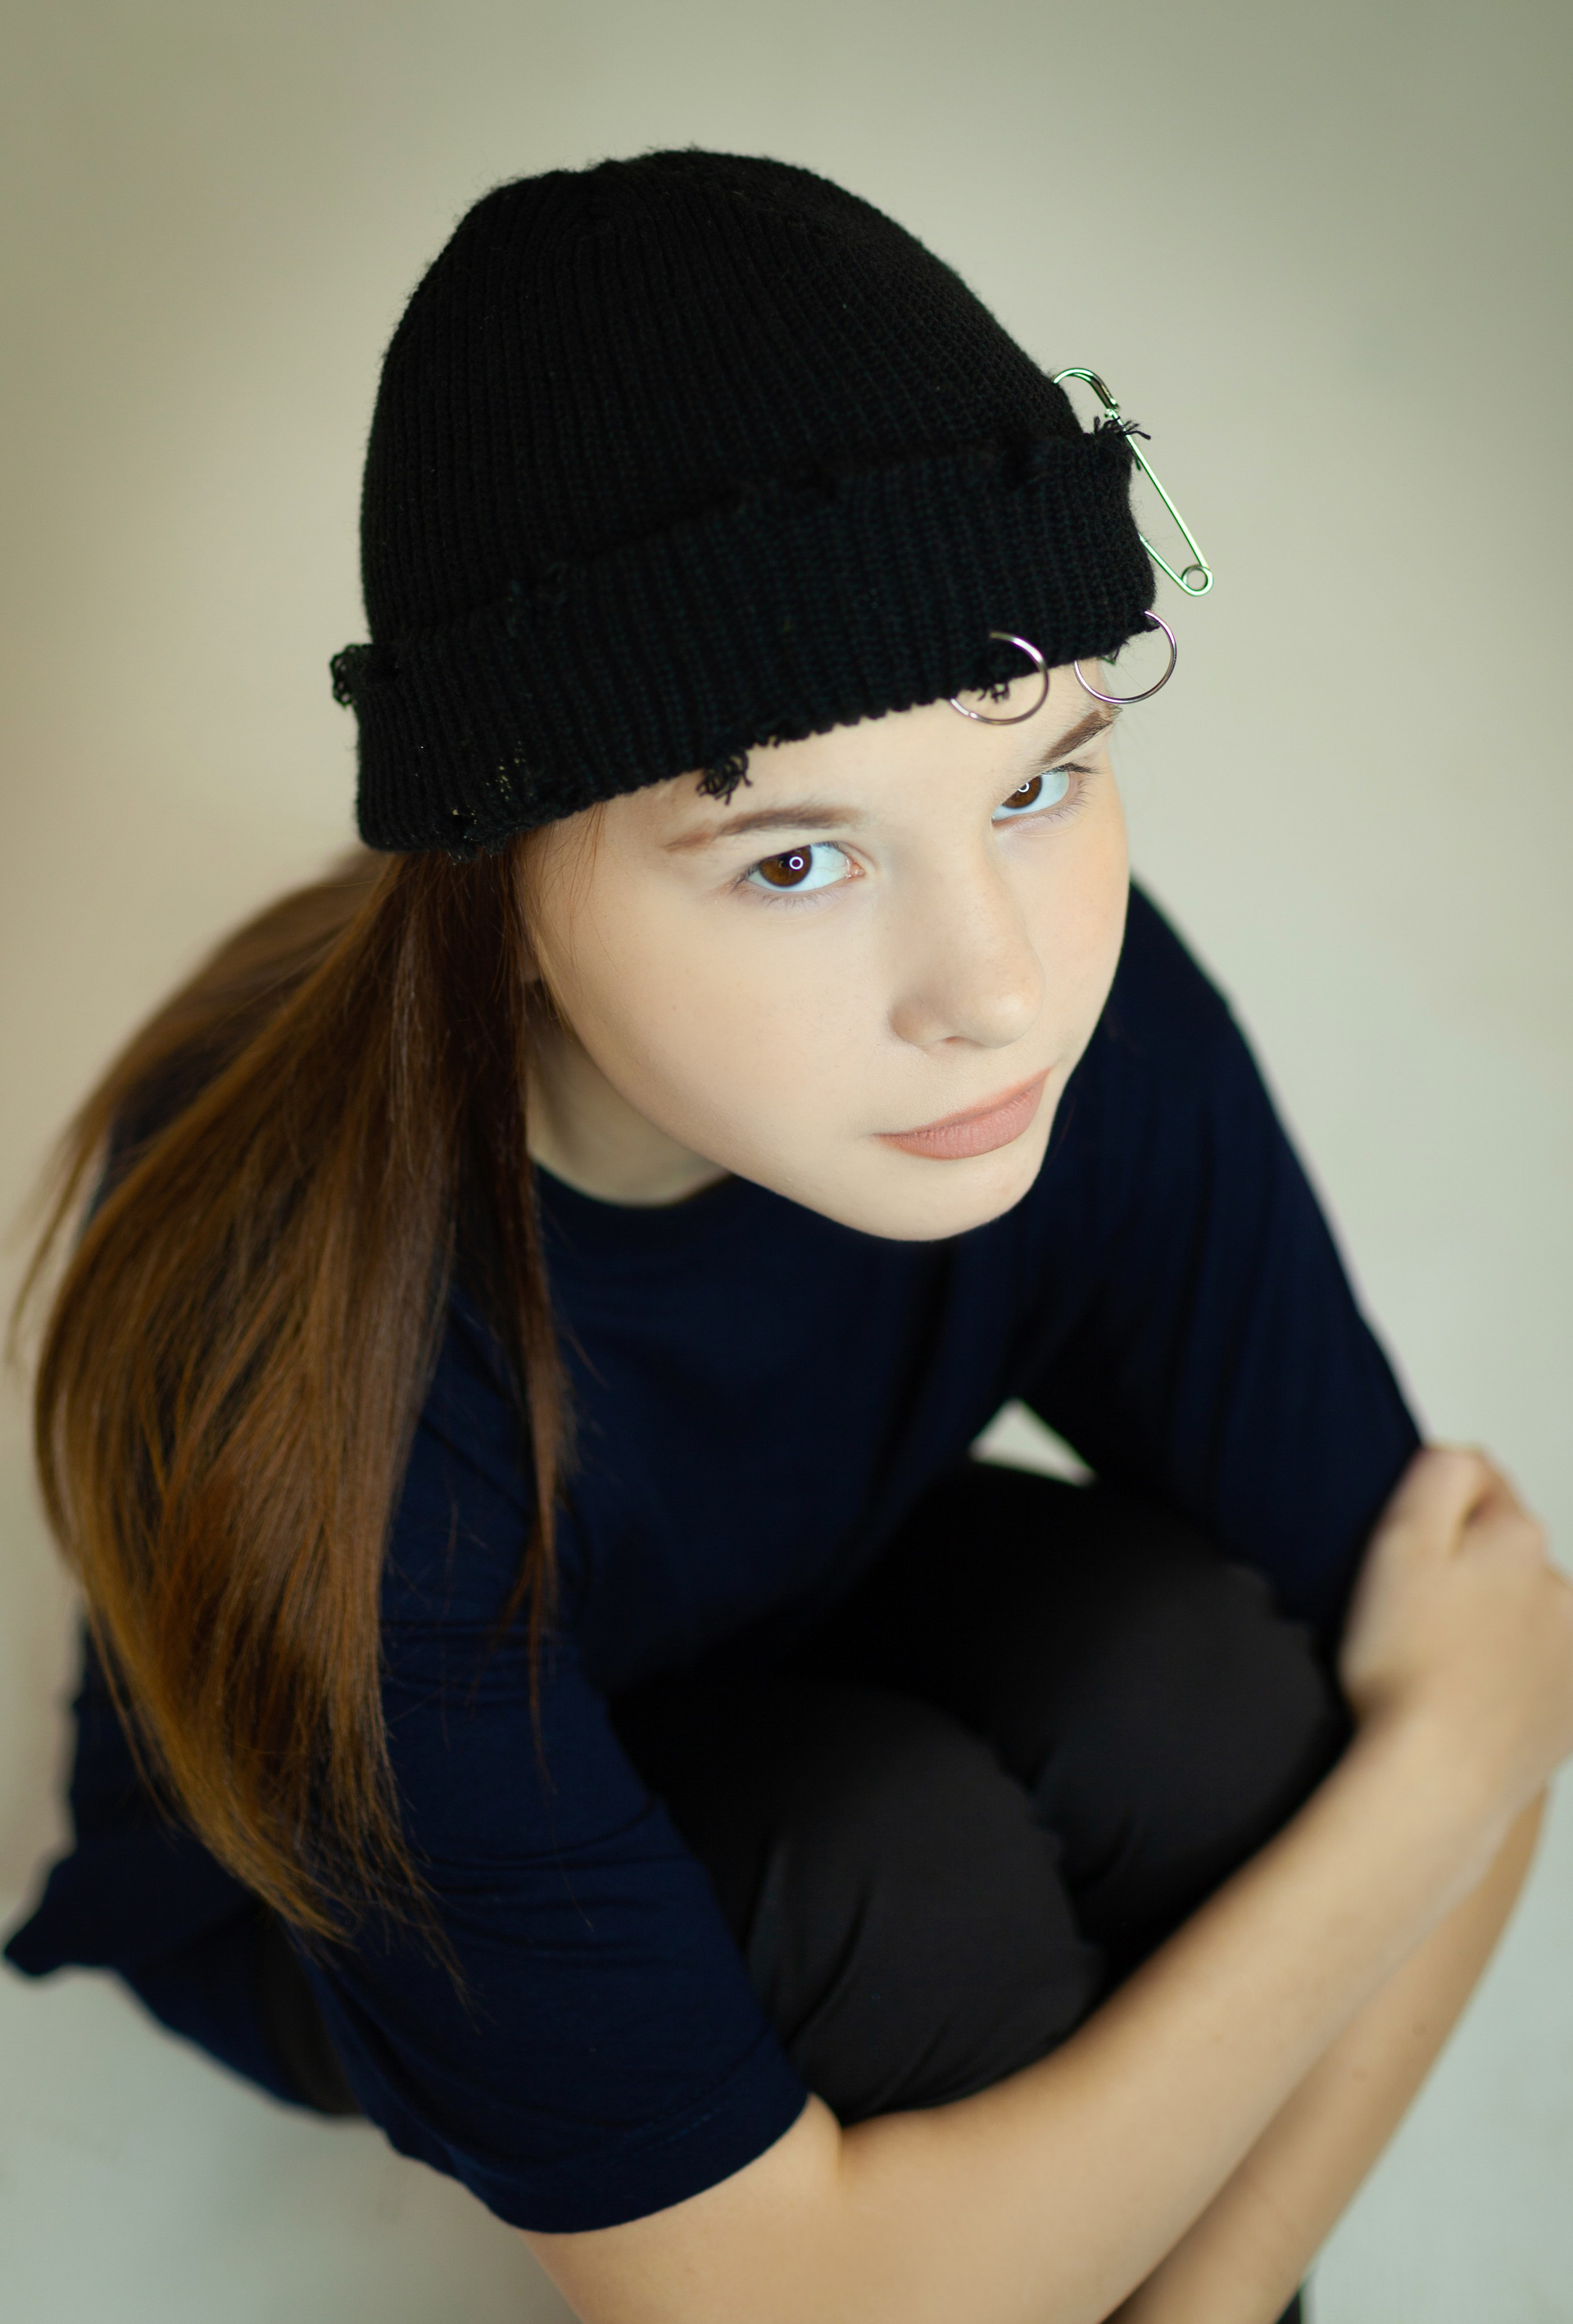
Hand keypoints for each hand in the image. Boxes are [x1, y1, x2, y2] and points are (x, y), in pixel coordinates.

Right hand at [1338, 1447, 1572, 1831]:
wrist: (1437, 1781)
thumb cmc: (1406, 1670)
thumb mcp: (1399, 1541)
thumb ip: (1440, 1474)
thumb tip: (1464, 1458)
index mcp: (1518, 1539)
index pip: (1475, 1483)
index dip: (1429, 1513)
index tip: (1403, 1560)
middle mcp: (1560, 1589)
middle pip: (1502, 1552)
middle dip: (1464, 1571)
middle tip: (1410, 1618)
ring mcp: (1571, 1652)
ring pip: (1521, 1612)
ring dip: (1488, 1625)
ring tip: (1437, 1666)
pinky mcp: (1568, 1708)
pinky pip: (1535, 1671)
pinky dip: (1505, 1677)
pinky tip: (1466, 1699)